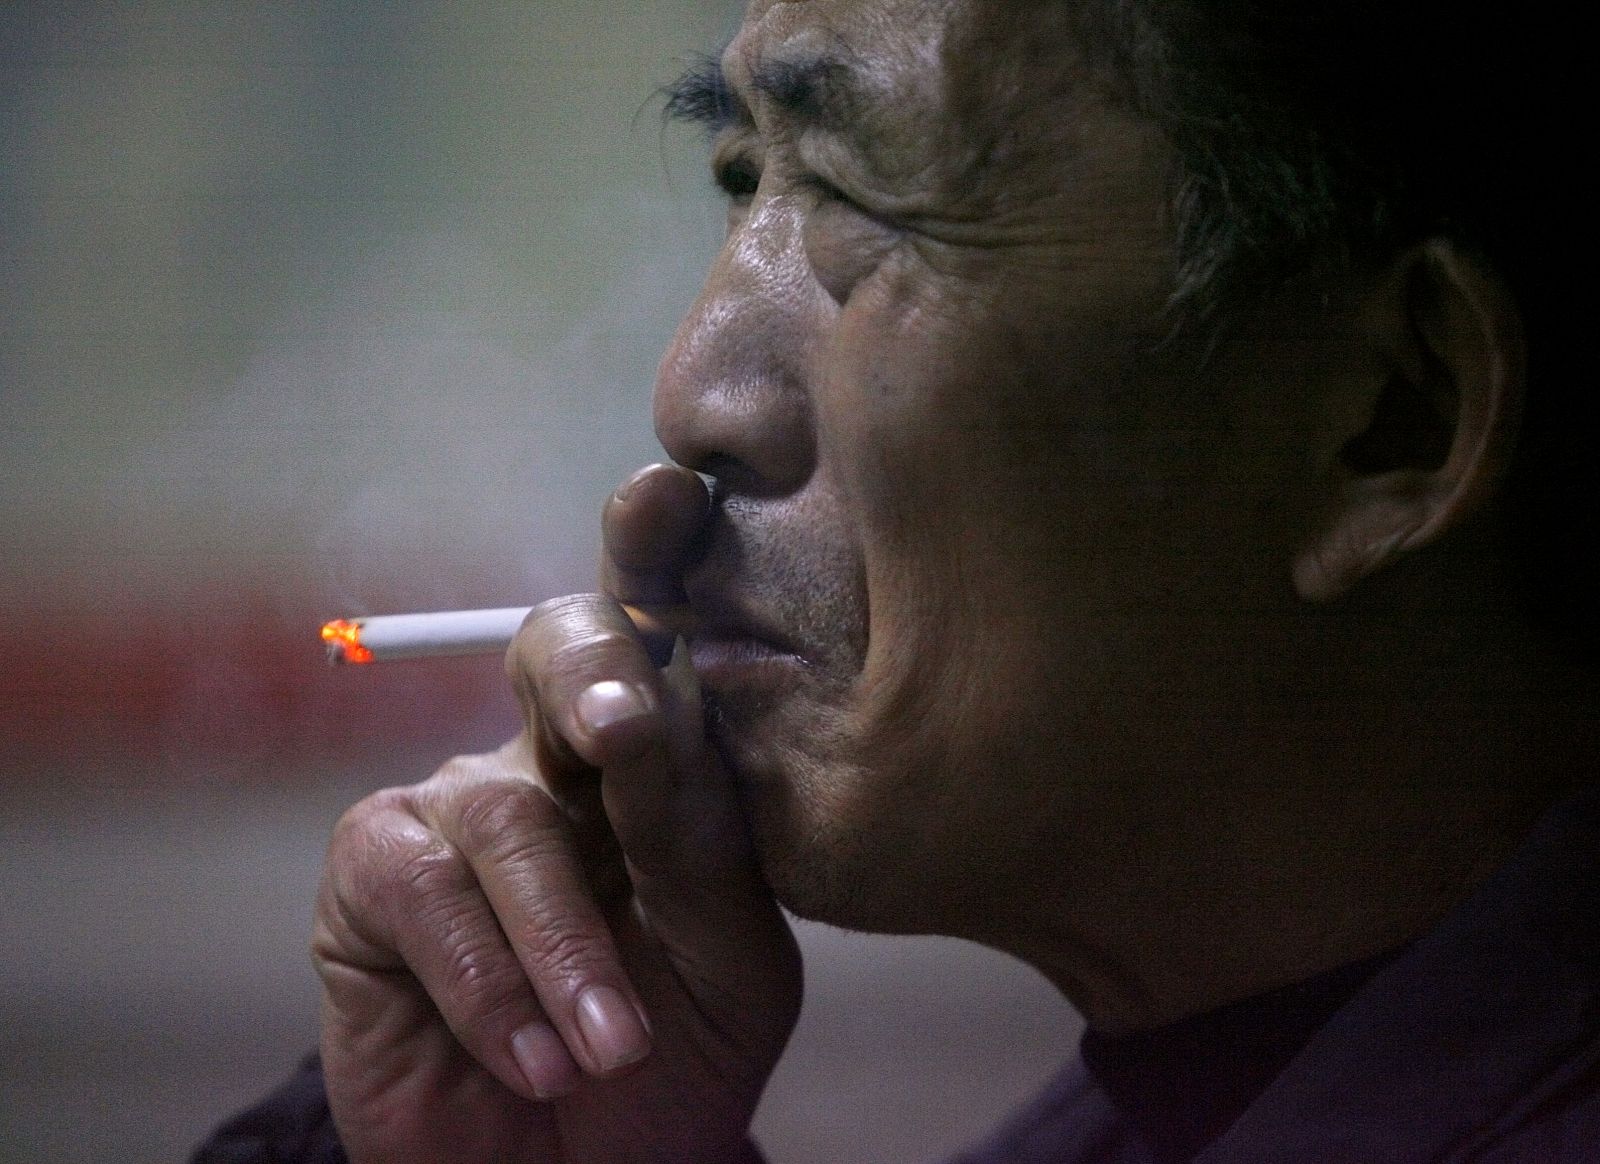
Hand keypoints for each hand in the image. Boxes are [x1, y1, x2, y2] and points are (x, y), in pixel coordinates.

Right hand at [312, 464, 801, 1163]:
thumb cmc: (675, 1056)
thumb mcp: (730, 953)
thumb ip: (700, 831)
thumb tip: (658, 709)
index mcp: (653, 756)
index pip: (656, 633)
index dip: (655, 550)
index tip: (672, 494)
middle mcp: (549, 755)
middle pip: (554, 646)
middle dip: (589, 668)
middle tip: (619, 724)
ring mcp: (454, 808)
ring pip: (503, 815)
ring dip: (564, 944)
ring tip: (608, 1049)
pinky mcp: (373, 881)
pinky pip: (420, 890)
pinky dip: (485, 981)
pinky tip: (530, 1056)